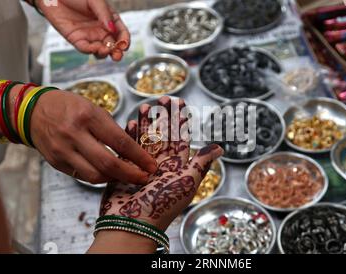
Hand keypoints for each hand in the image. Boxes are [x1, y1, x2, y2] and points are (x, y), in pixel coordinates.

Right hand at [30, 90, 156, 184]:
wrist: (33, 111)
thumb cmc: (69, 107)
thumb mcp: (92, 108)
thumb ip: (111, 129)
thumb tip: (133, 150)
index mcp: (88, 116)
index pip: (120, 141)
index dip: (139, 157)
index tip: (152, 165)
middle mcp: (74, 135)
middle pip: (108, 163)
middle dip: (130, 174)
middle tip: (144, 178)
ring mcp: (63, 151)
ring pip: (95, 176)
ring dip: (115, 179)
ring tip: (126, 175)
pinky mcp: (56, 163)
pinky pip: (82, 176)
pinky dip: (99, 177)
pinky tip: (108, 174)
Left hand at [39, 0, 129, 60]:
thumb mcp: (95, 0)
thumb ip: (104, 14)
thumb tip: (112, 30)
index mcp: (109, 19)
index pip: (121, 33)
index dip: (125, 41)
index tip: (124, 45)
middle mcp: (101, 30)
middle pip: (113, 45)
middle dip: (117, 52)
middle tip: (117, 56)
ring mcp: (89, 36)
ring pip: (100, 50)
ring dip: (104, 53)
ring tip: (104, 50)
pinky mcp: (76, 39)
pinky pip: (85, 48)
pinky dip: (90, 50)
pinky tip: (93, 48)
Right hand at [99, 97, 223, 230]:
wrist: (133, 225)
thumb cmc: (162, 205)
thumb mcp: (187, 182)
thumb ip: (201, 163)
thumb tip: (219, 148)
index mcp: (177, 167)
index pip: (180, 138)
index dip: (180, 120)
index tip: (179, 103)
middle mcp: (160, 164)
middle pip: (162, 135)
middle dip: (162, 116)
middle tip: (161, 99)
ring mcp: (142, 166)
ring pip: (144, 139)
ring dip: (144, 123)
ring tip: (144, 107)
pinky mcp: (125, 169)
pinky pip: (127, 149)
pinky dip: (128, 136)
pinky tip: (129, 124)